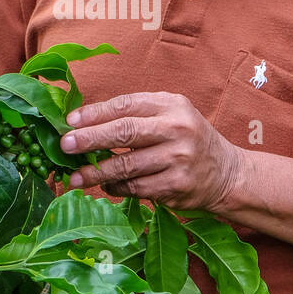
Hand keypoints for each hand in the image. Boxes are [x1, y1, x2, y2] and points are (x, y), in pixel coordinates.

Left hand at [59, 91, 242, 211]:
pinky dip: (116, 187)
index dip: (94, 113)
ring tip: (74, 177)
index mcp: (172, 105)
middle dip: (90, 139)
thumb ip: (136, 114)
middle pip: (124, 132)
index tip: (69, 122)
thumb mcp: (171, 115)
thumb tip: (85, 122)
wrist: (227, 173)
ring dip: (96, 172)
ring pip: (126, 166)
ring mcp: (178, 159)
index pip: (125, 105)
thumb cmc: (188, 140)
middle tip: (65, 146)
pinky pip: (136, 188)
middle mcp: (177, 129)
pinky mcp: (176, 186)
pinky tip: (105, 186)